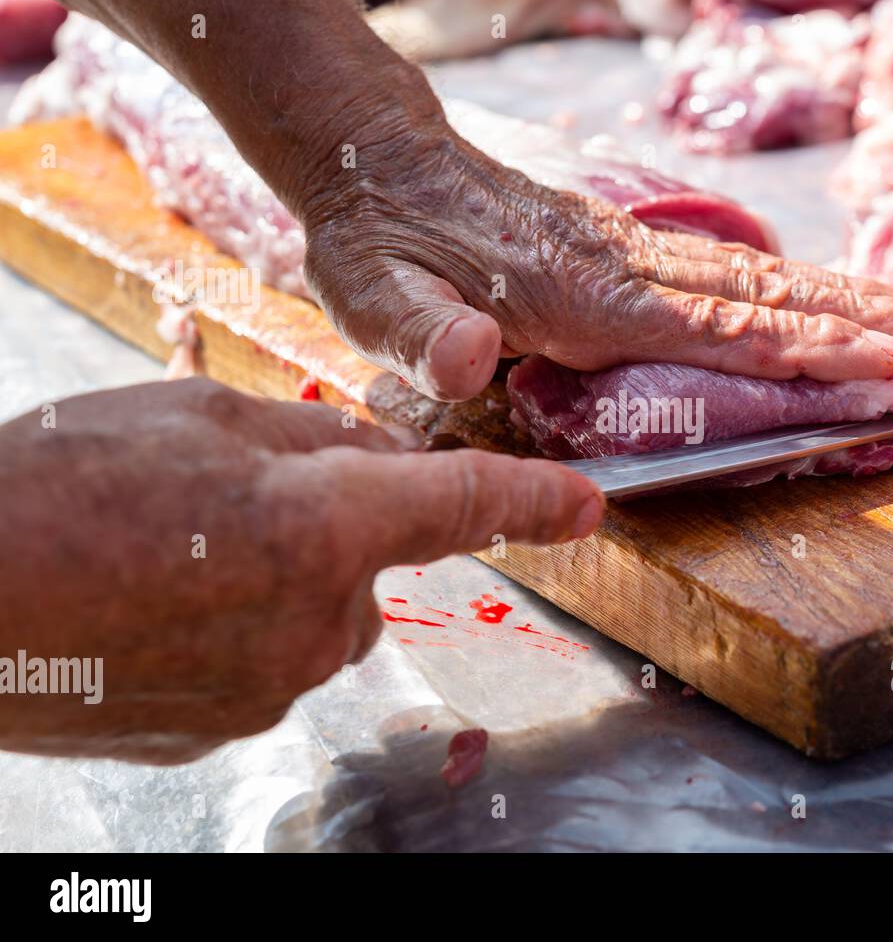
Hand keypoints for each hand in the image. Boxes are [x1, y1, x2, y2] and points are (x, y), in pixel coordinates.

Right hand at [0, 378, 602, 762]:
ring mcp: (273, 685)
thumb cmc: (56, 491)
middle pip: (370, 560)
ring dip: (274, 577)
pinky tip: (154, 604)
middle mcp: (318, 619)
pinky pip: (264, 659)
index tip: (584, 506)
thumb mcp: (194, 418)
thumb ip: (306, 437)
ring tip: (166, 554)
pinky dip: (233, 627)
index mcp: (324, 525)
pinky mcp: (228, 727)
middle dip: (329, 525)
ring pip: (315, 612)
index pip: (462, 505)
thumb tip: (368, 453)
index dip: (531, 502)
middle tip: (224, 501)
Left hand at [302, 122, 892, 401]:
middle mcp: (626, 270)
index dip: (796, 350)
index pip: (711, 328)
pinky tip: (827, 300)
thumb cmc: (379, 241)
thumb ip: (422, 334)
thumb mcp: (373, 295)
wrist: (382, 162)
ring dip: (844, 301)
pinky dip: (793, 288)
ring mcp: (633, 254)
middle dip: (856, 323)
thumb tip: (475, 355)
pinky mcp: (627, 250)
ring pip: (757, 280)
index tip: (877, 363)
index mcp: (582, 295)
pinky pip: (728, 274)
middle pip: (761, 298)